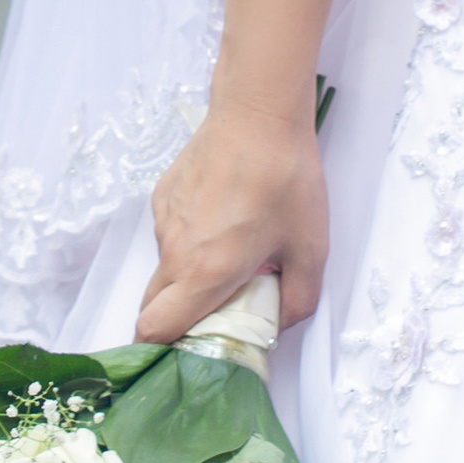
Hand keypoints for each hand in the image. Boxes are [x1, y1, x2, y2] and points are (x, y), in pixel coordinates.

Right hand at [138, 95, 326, 342]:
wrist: (258, 113)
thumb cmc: (286, 178)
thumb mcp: (311, 248)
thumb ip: (298, 300)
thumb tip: (278, 324)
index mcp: (205, 272)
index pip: (155, 330)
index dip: (166, 348)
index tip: (194, 348)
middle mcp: (174, 252)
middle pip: (152, 307)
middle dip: (177, 319)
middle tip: (219, 308)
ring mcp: (164, 222)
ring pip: (164, 269)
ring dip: (188, 275)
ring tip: (233, 251)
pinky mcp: (162, 197)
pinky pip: (168, 235)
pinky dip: (189, 241)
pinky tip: (223, 217)